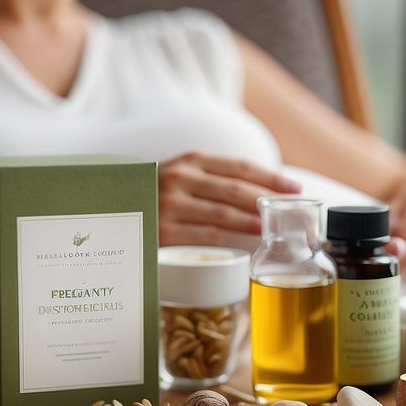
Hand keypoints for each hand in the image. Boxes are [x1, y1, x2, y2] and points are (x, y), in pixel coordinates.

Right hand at [158, 152, 300, 244]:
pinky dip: (230, 239)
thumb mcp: (181, 175)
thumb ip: (212, 179)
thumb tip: (258, 192)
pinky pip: (206, 235)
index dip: (270, 178)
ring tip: (275, 229)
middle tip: (292, 213)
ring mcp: (170, 204)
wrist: (111, 209)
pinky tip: (247, 243)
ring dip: (254, 222)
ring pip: (224, 214)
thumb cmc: (156, 194)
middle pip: (236, 189)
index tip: (294, 189)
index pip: (239, 167)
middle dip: (269, 201)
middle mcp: (181, 178)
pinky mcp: (163, 230)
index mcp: (190, 161)